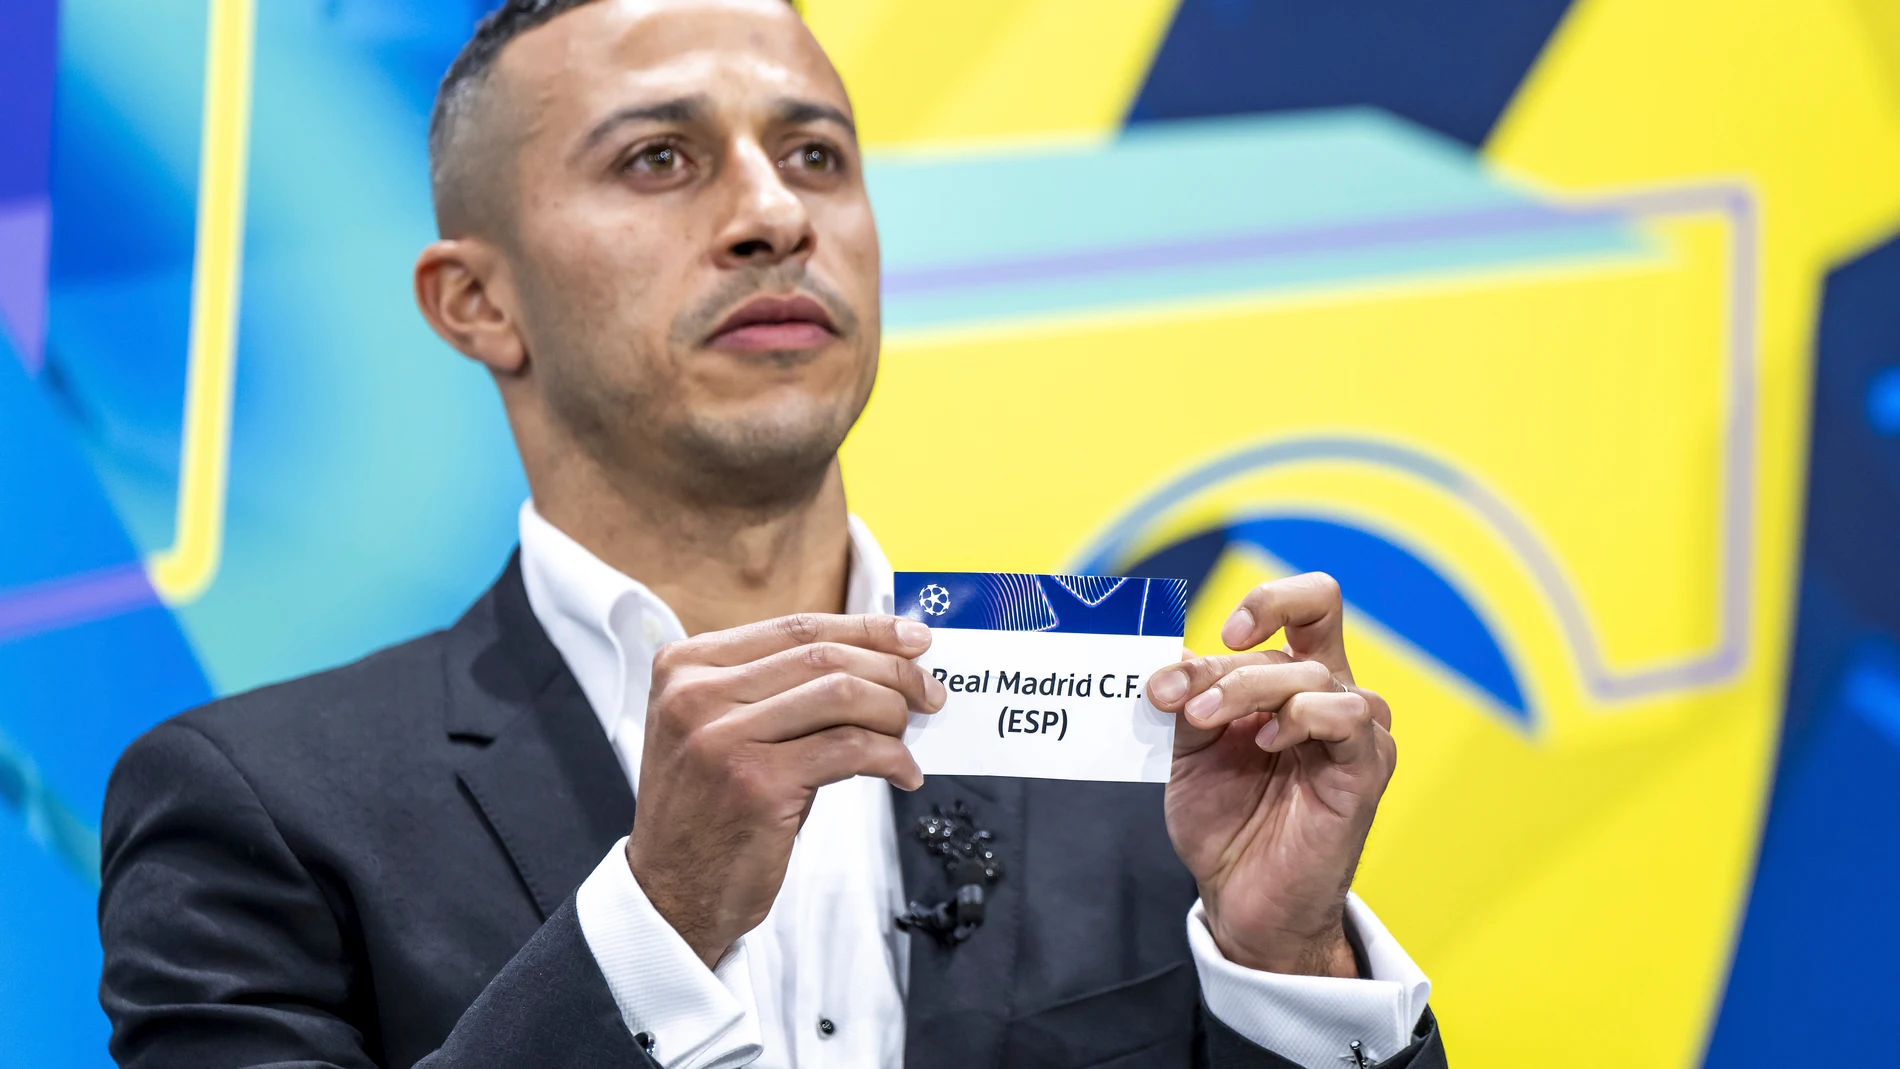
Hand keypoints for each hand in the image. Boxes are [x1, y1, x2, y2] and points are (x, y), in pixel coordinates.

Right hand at [627, 613, 946, 966]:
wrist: (671, 894)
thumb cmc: (710, 810)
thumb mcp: (723, 729)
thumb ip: (779, 690)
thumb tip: (878, 665)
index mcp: (685, 666)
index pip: (796, 627)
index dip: (865, 628)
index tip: (913, 638)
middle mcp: (696, 694)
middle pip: (822, 656)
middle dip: (892, 670)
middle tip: (928, 692)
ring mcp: (723, 738)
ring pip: (841, 694)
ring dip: (893, 712)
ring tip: (909, 735)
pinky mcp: (756, 785)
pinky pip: (849, 749)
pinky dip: (890, 756)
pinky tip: (903, 772)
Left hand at [1148, 573, 1395, 976]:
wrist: (1240, 898)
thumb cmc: (1224, 821)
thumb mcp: (1189, 750)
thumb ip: (1189, 698)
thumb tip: (1171, 657)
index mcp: (1295, 680)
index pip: (1309, 605)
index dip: (1269, 602)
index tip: (1224, 633)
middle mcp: (1332, 694)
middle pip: (1304, 629)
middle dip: (1228, 662)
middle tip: (1179, 702)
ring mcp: (1355, 730)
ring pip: (1311, 673)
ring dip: (1247, 690)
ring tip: (1205, 725)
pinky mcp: (1367, 768)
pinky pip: (1348, 714)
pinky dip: (1301, 716)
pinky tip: (1268, 742)